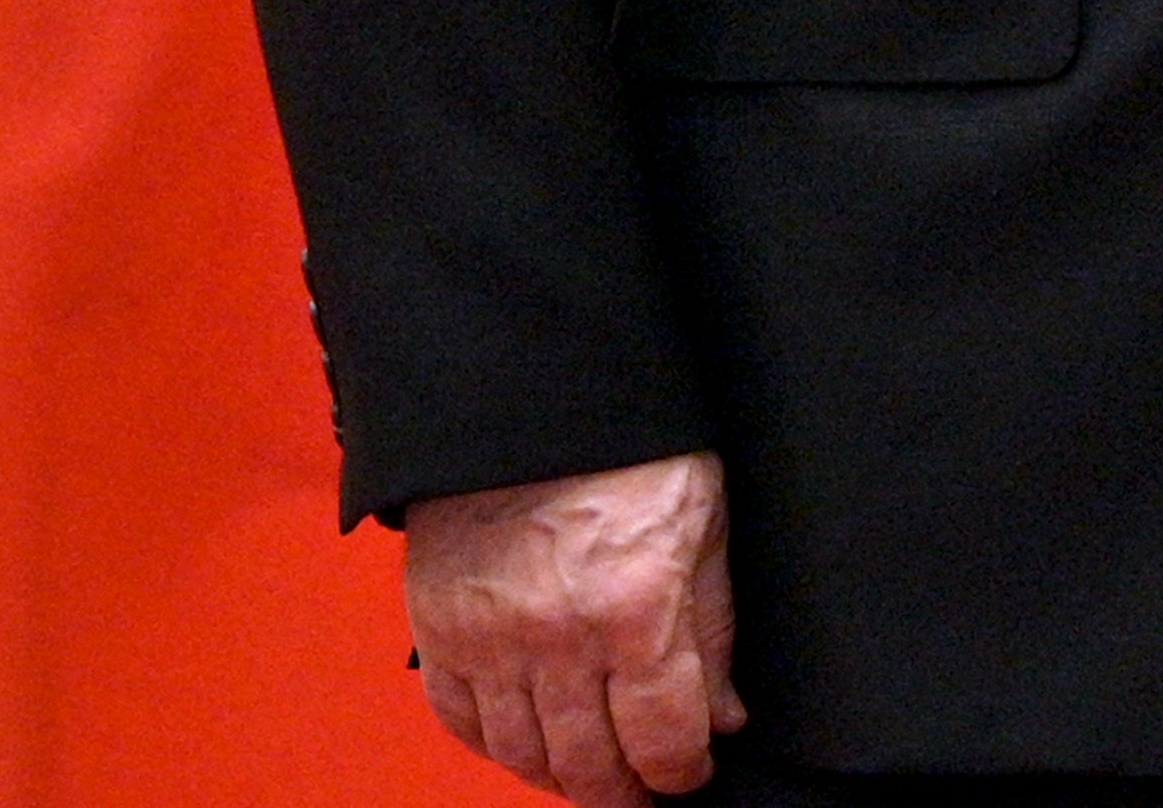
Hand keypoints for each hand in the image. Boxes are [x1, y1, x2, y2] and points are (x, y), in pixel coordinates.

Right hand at [404, 451, 745, 802]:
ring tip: (590, 774)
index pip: (662, 737)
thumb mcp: (706, 525)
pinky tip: (524, 742)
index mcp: (636, 609)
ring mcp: (490, 638)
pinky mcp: (438, 627)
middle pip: (590, 762)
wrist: (535, 394)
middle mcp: (559, 638)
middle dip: (622, 791)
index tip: (689, 777)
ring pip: (523, 753)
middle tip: (641, 792)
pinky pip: (459, 719)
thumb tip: (724, 716)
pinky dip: (492, 745)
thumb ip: (713, 629)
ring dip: (560, 777)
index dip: (680, 773)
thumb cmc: (634, 445)